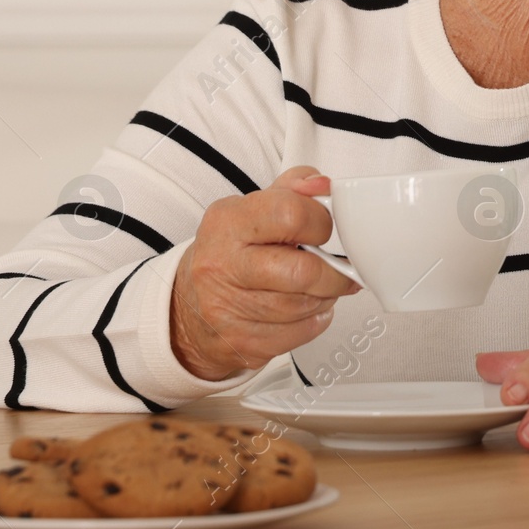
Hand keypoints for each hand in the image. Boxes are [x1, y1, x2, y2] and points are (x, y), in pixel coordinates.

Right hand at [171, 166, 360, 380]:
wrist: (188, 308)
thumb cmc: (233, 253)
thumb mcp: (255, 208)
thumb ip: (295, 187)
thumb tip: (324, 186)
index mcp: (227, 221)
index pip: (291, 214)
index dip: (321, 223)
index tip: (324, 230)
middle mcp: (222, 265)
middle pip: (303, 271)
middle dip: (333, 273)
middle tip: (340, 269)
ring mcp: (227, 308)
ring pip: (305, 305)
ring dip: (325, 297)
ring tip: (317, 287)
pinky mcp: (241, 342)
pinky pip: (301, 332)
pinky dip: (315, 320)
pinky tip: (304, 309)